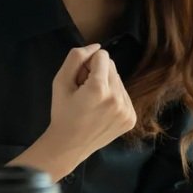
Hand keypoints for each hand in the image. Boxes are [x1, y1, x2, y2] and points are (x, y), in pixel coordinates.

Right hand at [42, 44, 136, 160]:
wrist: (69, 146)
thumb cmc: (62, 112)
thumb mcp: (60, 81)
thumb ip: (76, 58)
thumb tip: (97, 46)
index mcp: (99, 89)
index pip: (102, 56)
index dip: (88, 64)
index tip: (80, 80)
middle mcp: (117, 99)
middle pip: (112, 67)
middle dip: (97, 74)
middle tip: (84, 93)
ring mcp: (127, 111)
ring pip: (118, 81)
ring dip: (106, 86)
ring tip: (92, 103)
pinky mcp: (131, 119)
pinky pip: (124, 95)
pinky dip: (114, 99)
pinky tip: (101, 111)